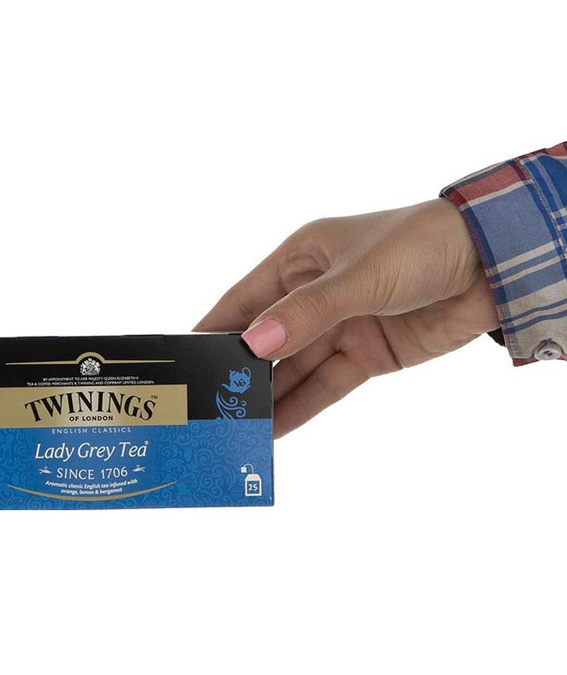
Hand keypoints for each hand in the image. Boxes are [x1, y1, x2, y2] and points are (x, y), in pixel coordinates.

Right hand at [194, 199, 498, 436]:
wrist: (492, 265)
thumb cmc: (419, 245)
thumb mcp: (356, 275)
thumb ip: (305, 313)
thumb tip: (254, 346)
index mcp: (300, 259)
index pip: (243, 299)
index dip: (213, 328)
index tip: (182, 357)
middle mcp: (313, 294)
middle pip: (267, 339)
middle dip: (240, 371)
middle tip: (210, 407)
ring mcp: (340, 326)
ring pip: (294, 367)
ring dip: (269, 396)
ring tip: (237, 428)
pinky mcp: (367, 354)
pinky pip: (326, 384)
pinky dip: (302, 405)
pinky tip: (276, 428)